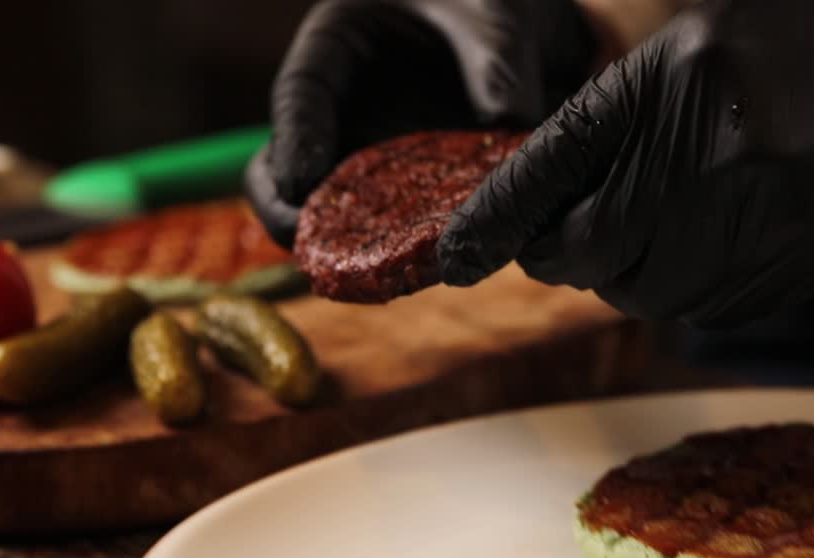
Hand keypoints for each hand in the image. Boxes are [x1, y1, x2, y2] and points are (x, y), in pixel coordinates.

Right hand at [245, 0, 601, 246]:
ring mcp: (369, 161)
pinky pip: (390, 235)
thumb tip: (508, 117)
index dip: (295, 140)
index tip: (300, 183)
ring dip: (341, 248)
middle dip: (292, 212)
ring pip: (331, 215)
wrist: (525, 39)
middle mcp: (341, 113)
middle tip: (310, 244)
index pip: (300, 95)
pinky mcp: (406, 198)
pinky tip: (421, 270)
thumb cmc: (488, 5)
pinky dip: (400, 257)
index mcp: (338, 49)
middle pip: (288, 170)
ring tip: (362, 274)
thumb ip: (497, 56)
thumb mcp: (494, 11)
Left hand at [438, 0, 813, 327]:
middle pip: (582, 252)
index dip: (490, 220)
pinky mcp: (783, 283)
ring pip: (638, 291)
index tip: (452, 257)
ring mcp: (743, 233)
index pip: (543, 172)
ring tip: (674, 215)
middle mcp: (694, 167)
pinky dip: (690, 283)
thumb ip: (633, 114)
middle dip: (566, 248)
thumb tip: (572, 186)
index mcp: (666, 88)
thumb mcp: (713, 40)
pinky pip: (700, 307)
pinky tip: (726, 233)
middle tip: (576, 227)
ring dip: (633, 267)